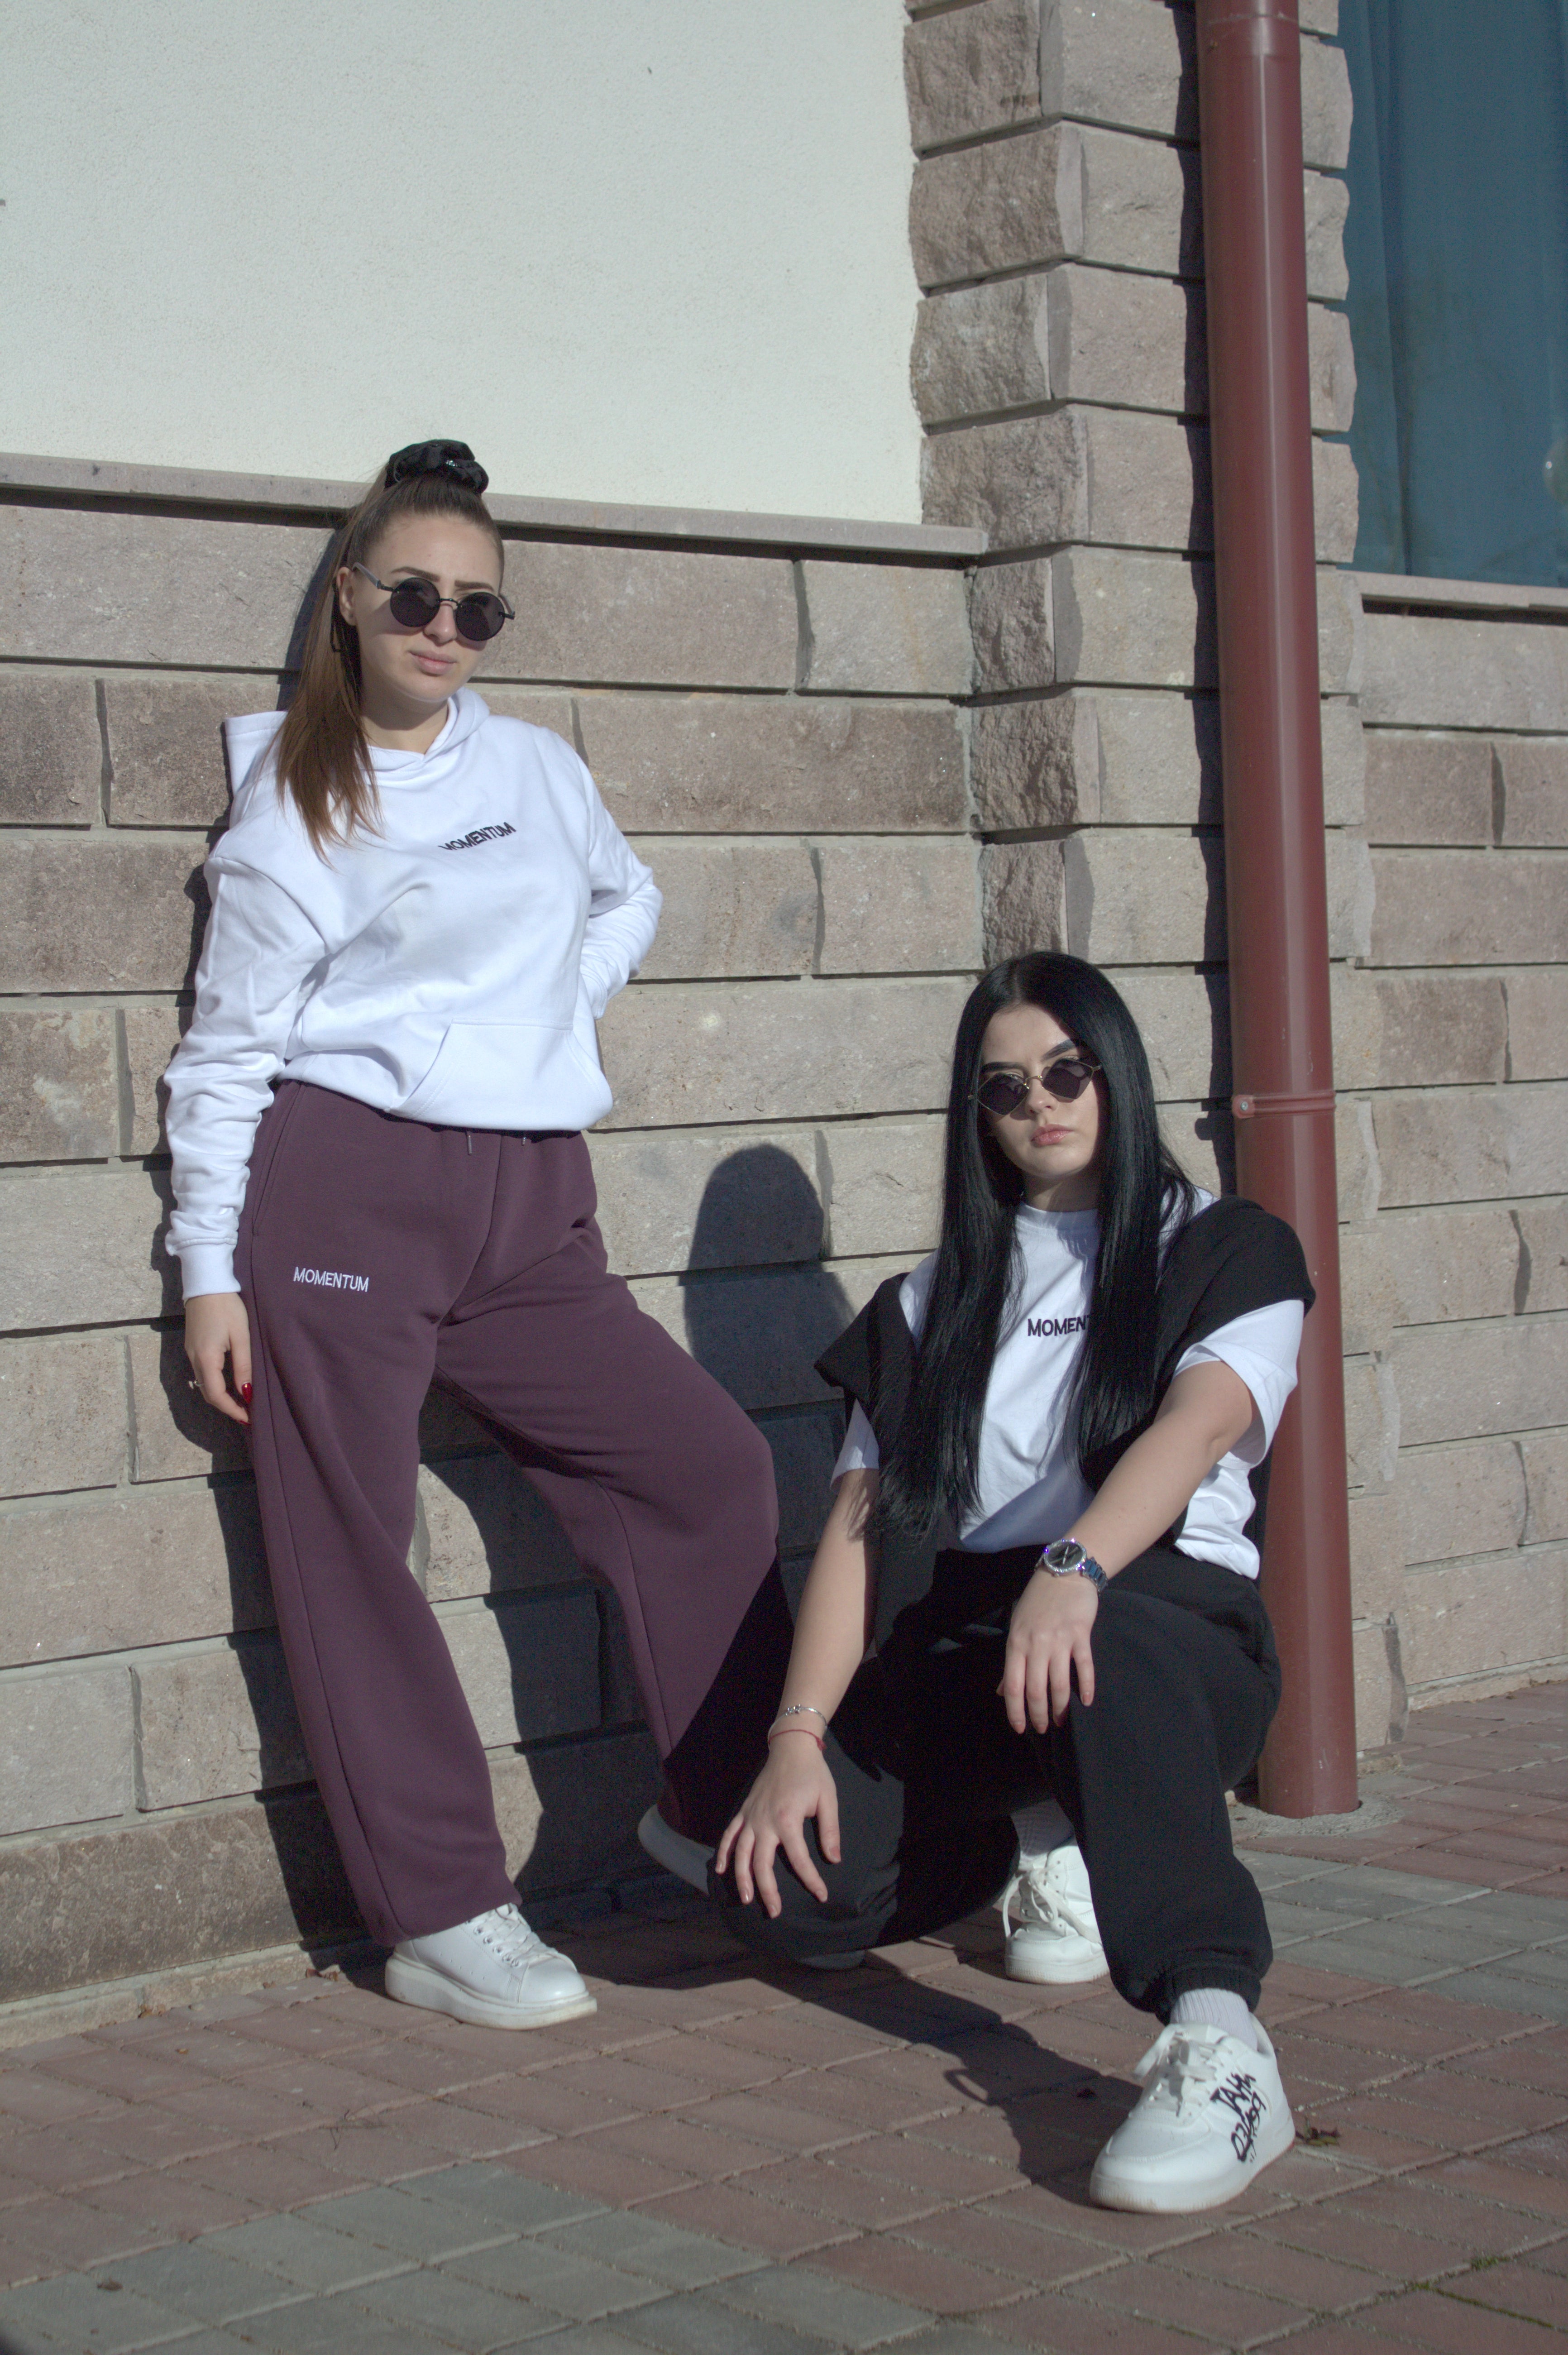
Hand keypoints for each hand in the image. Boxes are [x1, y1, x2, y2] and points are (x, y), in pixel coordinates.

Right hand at [183, 1293, 252, 1425]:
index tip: (248, 1418)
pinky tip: (229, 1384)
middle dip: (226, 1406)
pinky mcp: (192, 1347)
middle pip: (208, 1393)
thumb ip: (243, 1365)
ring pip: (204, 1384)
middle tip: (246, 1414)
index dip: (232, 1409)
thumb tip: (246, 1392)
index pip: (216, 1395)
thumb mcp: (241, 1336)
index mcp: (206, 1358)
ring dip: (221, 1397)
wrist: (207, 1284)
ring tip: (241, 1402)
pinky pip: (203, 1373)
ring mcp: (190, 1353)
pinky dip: (216, 1384)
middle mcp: (193, 1359)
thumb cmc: (227, 1307)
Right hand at [714, 1733, 840, 1916]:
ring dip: (741, 1878)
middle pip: (761, 1864)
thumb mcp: (828, 1799)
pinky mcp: (744, 1811)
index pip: (799, 1859)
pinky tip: (721, 1870)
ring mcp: (751, 1816)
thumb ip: (830, 1831)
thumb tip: (834, 1860)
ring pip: (740, 1853)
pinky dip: (723, 1852)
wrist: (791, 1748)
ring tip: (746, 1899)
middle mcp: (764, 1821)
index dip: (811, 1880)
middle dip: (767, 1890)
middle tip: (774, 1912)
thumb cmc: (812, 1773)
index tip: (821, 1894)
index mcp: (787, 1820)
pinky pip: (729, 1834)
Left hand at [1000, 1567, 1097, 1732]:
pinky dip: (1086, 1686)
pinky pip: (1084, 1666)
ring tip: (1062, 1721)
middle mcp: (1035, 1645)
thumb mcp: (1017, 1629)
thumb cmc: (1036, 1603)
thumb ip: (1012, 1662)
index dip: (1015, 1711)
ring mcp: (1059, 1640)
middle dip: (1039, 1715)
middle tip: (1044, 1729)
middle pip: (1036, 1690)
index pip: (1013, 1686)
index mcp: (1016, 1644)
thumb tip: (1002, 1692)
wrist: (1063, 1574)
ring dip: (1061, 1707)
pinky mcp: (1080, 1635)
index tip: (1020, 1729)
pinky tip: (1086, 1702)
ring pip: (1059, 1683)